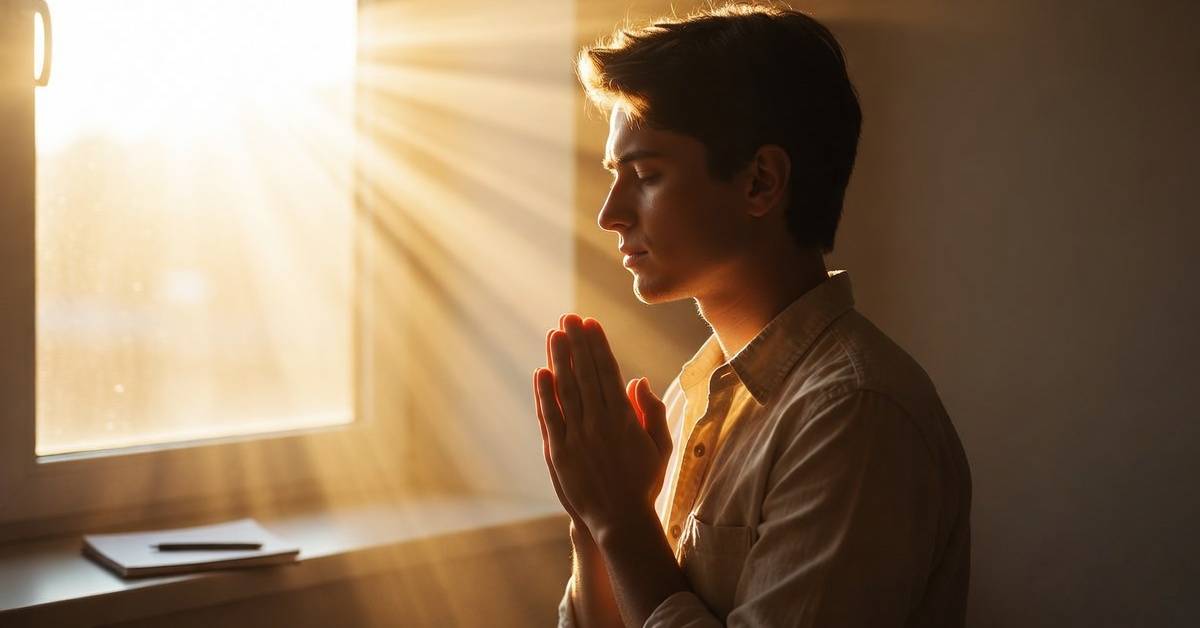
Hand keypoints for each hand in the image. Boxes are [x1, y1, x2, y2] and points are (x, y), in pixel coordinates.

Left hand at [532, 315, 672, 537]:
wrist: (619, 520)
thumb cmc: (643, 483)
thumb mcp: (660, 447)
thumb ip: (651, 412)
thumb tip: (637, 381)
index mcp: (624, 419)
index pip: (608, 372)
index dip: (598, 346)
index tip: (591, 323)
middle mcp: (598, 423)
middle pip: (585, 374)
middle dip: (577, 343)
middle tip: (569, 318)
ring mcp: (577, 437)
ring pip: (566, 390)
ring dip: (560, 359)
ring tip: (555, 334)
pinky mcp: (558, 452)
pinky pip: (550, 417)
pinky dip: (544, 393)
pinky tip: (541, 372)